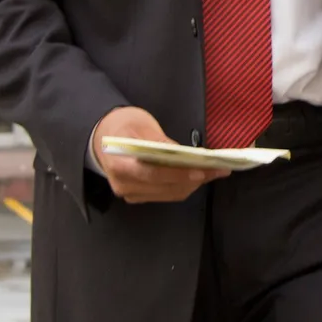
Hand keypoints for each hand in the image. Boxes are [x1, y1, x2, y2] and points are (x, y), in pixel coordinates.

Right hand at [91, 106, 225, 203]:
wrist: (101, 137)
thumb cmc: (122, 126)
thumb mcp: (140, 125)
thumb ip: (160, 140)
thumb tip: (184, 153)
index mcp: (119, 164)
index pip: (152, 174)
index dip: (178, 174)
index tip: (202, 170)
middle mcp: (124, 185)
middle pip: (166, 187)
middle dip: (196, 178)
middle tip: (220, 168)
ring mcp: (131, 193)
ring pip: (170, 194)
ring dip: (195, 183)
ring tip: (216, 171)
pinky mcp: (139, 196)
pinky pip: (167, 194)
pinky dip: (186, 185)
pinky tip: (201, 175)